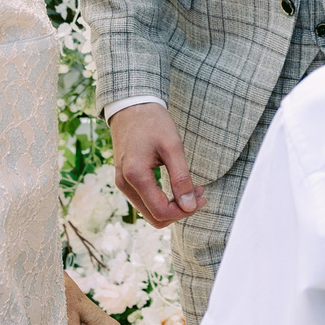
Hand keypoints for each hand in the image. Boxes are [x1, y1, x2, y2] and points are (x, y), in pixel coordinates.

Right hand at [110, 102, 201, 226]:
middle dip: (180, 211)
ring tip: (192, 190)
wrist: (131, 106)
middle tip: (199, 195)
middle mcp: (125, 184)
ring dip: (173, 206)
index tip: (202, 197)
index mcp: (135, 176)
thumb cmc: (152, 122)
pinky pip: (146, 201)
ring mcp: (123, 184)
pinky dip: (163, 200)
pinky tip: (178, 187)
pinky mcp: (126, 181)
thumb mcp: (172, 146)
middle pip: (155, 218)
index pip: (161, 211)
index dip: (185, 211)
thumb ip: (181, 178)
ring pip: (150, 212)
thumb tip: (190, 206)